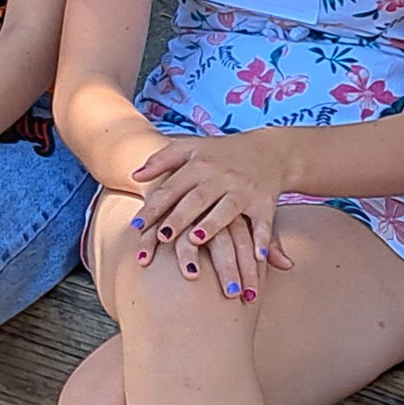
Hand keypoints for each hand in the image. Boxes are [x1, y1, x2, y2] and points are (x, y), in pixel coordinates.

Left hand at [122, 132, 296, 295]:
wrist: (269, 151)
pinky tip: (256, 256)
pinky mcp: (264, 202)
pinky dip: (263, 239)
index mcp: (199, 165)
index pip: (171, 188)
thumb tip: (134, 175)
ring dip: (213, 224)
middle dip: (179, 217)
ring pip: (227, 209)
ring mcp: (243, 190)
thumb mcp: (191, 148)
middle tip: (162, 236)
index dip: (153, 207)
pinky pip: (263, 222)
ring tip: (196, 239)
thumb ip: (162, 160)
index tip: (136, 226)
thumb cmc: (221, 154)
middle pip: (196, 199)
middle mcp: (221, 177)